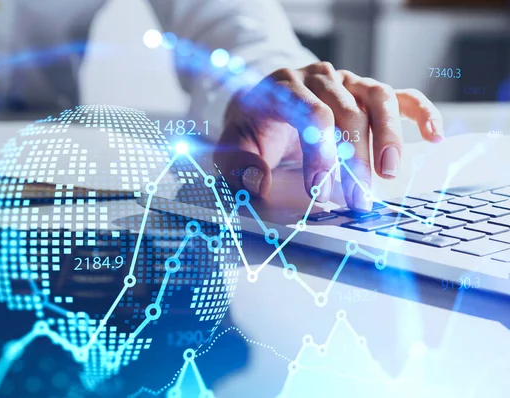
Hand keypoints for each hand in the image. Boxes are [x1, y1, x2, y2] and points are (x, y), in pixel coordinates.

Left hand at [214, 62, 443, 210]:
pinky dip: (421, 113)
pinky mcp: (365, 91)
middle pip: (348, 111)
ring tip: (389, 173)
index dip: (321, 154)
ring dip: (389, 137)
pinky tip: (433, 136)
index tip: (320, 191)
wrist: (263, 103)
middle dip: (355, 159)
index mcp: (284, 86)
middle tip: (357, 198)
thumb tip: (256, 181)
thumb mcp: (232, 145)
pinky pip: (401, 96)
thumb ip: (236, 165)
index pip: (312, 115)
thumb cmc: (252, 128)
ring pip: (378, 98)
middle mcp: (318, 77)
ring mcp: (346, 81)